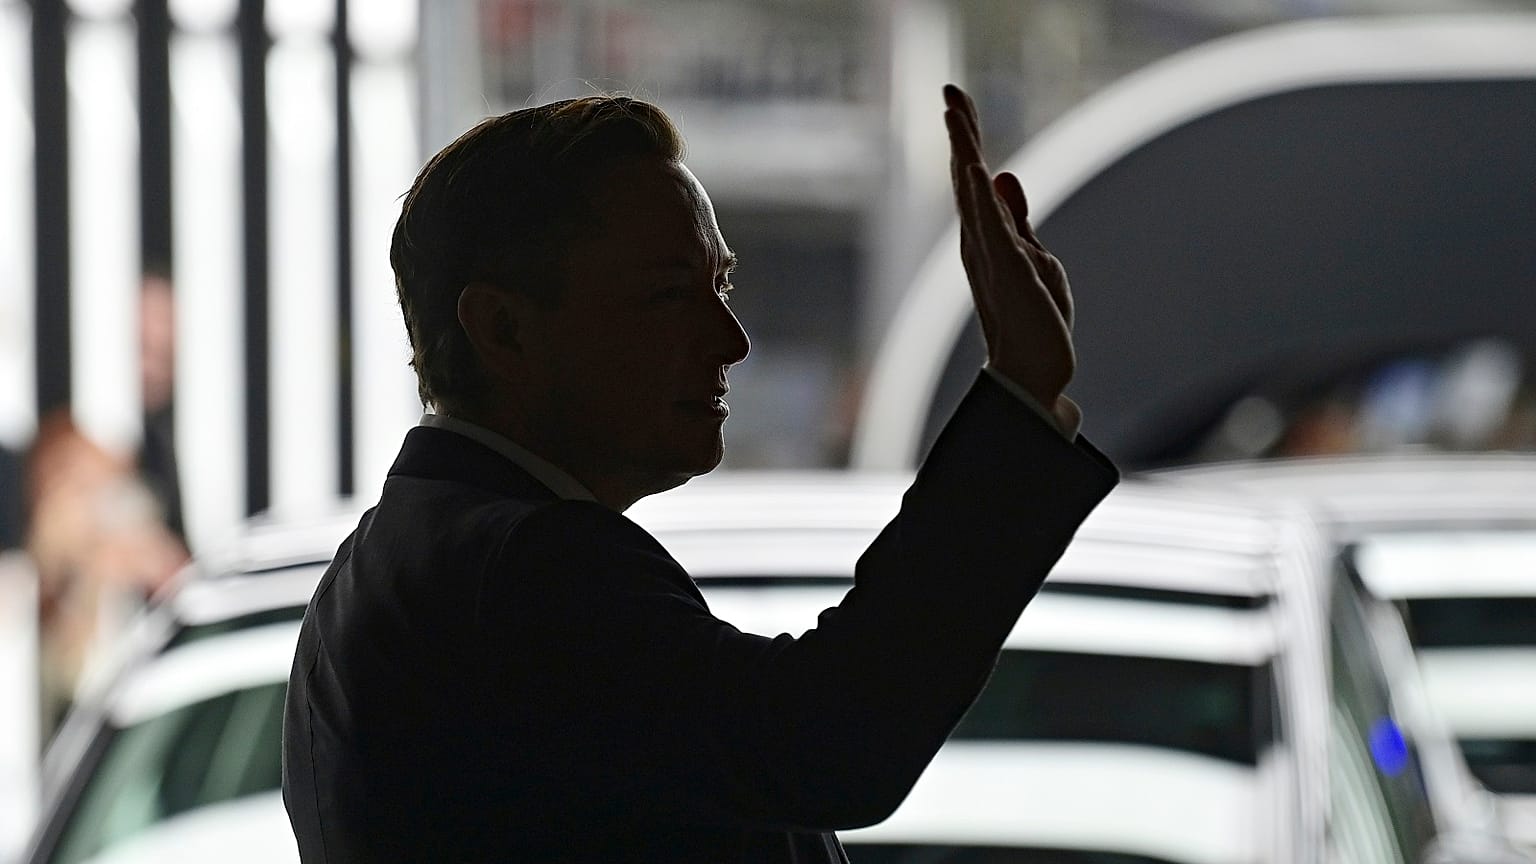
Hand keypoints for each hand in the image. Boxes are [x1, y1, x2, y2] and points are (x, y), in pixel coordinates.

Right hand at [943, 84, 1078, 431]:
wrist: (1034, 372)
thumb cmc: (1033, 320)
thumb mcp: (1033, 256)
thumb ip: (1017, 218)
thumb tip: (1002, 174)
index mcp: (987, 238)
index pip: (974, 178)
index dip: (966, 137)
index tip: (957, 100)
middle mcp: (980, 243)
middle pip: (966, 177)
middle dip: (959, 132)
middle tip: (949, 92)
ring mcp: (991, 257)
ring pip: (972, 195)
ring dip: (964, 151)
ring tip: (953, 113)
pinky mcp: (1010, 273)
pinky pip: (993, 227)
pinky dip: (982, 197)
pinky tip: (977, 167)